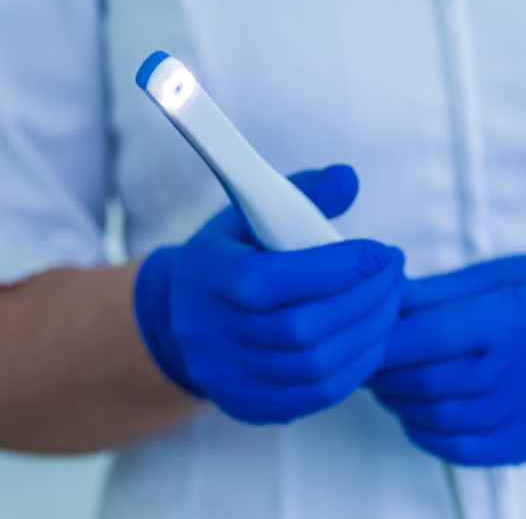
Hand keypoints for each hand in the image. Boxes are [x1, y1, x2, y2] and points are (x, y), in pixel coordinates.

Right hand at [135, 165, 404, 423]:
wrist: (183, 314)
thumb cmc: (228, 257)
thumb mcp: (250, 215)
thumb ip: (301, 194)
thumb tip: (349, 179)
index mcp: (210, 276)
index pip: (271, 280)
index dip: (335, 268)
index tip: (380, 252)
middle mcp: (212, 333)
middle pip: (301, 329)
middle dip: (365, 300)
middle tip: (395, 275)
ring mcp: (228, 376)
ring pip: (315, 367)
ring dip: (368, 335)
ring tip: (390, 304)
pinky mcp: (247, 404)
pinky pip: (314, 396)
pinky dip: (355, 368)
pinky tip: (371, 340)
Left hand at [369, 256, 525, 464]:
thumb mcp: (490, 278)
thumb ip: (432, 293)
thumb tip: (382, 297)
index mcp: (509, 319)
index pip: (428, 337)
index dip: (385, 341)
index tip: (360, 338)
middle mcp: (520, 371)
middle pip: (426, 382)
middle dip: (382, 373)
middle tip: (364, 361)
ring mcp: (524, 413)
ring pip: (436, 418)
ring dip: (396, 400)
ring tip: (384, 381)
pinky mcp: (521, 441)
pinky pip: (458, 449)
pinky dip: (422, 430)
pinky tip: (412, 409)